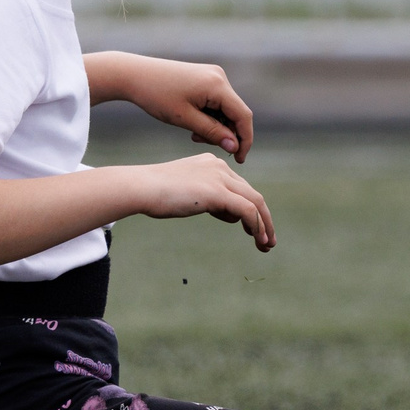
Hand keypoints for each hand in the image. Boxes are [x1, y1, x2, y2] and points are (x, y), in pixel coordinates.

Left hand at [118, 56, 253, 161]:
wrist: (133, 74)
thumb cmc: (156, 95)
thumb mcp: (185, 119)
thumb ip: (212, 133)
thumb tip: (234, 146)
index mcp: (217, 85)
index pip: (243, 116)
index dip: (245, 140)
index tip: (239, 160)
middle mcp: (220, 77)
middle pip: (235, 112)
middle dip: (226, 133)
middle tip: (204, 144)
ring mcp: (213, 76)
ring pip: (225, 108)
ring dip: (216, 126)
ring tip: (194, 135)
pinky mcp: (205, 77)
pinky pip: (216, 101)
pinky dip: (210, 116)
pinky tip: (193, 124)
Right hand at [126, 154, 274, 251]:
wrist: (141, 187)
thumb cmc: (156, 193)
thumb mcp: (188, 192)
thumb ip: (209, 199)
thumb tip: (229, 214)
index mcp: (212, 165)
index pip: (239, 188)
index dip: (250, 210)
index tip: (253, 230)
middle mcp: (220, 168)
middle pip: (252, 194)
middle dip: (264, 218)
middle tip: (269, 240)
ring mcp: (220, 178)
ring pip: (255, 202)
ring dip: (265, 225)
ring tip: (267, 245)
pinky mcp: (218, 192)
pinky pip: (247, 210)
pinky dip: (257, 226)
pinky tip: (258, 239)